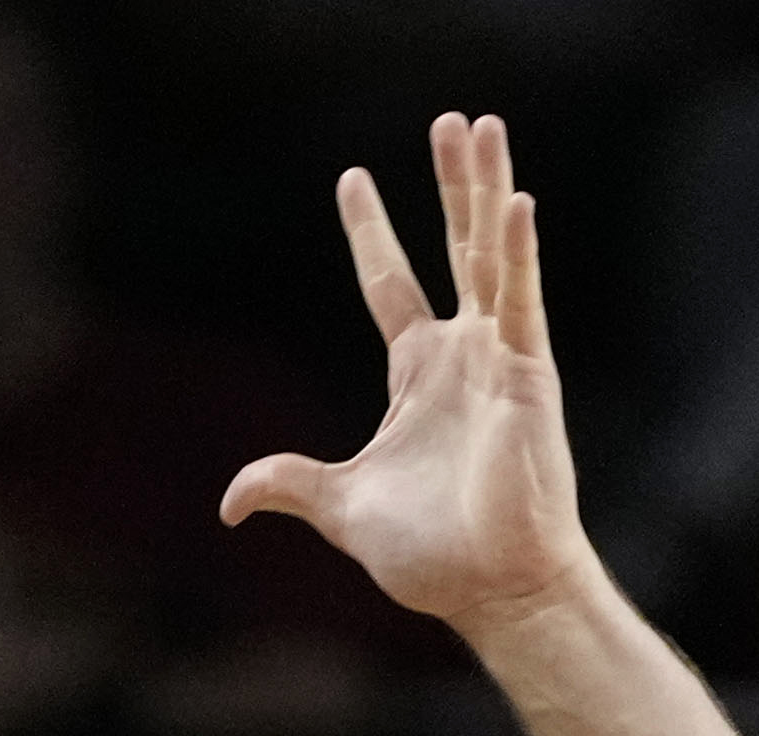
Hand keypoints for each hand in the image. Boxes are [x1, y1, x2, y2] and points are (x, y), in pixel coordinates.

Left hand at [218, 116, 600, 641]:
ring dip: (486, 190)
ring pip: (491, 256)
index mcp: (417, 376)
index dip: (373, 233)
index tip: (353, 178)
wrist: (491, 591)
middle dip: (451, 185)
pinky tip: (514, 201)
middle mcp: (462, 356)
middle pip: (454, 248)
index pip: (390, 284)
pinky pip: (522, 303)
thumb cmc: (433, 558)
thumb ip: (289, 486)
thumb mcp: (342, 509)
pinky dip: (518, 254)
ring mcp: (499, 361)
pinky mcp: (528, 378)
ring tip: (483, 125)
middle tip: (450, 120)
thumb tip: (230, 503)